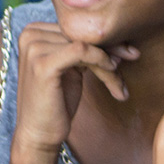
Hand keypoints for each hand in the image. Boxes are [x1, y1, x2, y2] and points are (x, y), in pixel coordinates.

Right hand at [10, 21, 136, 157]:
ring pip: (86, 44)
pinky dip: (101, 60)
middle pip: (81, 34)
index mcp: (33, 31)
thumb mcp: (71, 69)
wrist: (38, 135)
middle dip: (111, 48)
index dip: (103, 38)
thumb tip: (118, 39)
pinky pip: (82, 51)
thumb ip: (84, 50)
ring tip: (120, 83)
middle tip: (134, 56)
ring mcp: (34, 48)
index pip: (76, 27)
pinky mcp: (43, 63)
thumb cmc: (56, 104)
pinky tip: (112, 73)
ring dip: (109, 63)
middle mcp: (30, 34)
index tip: (127, 49)